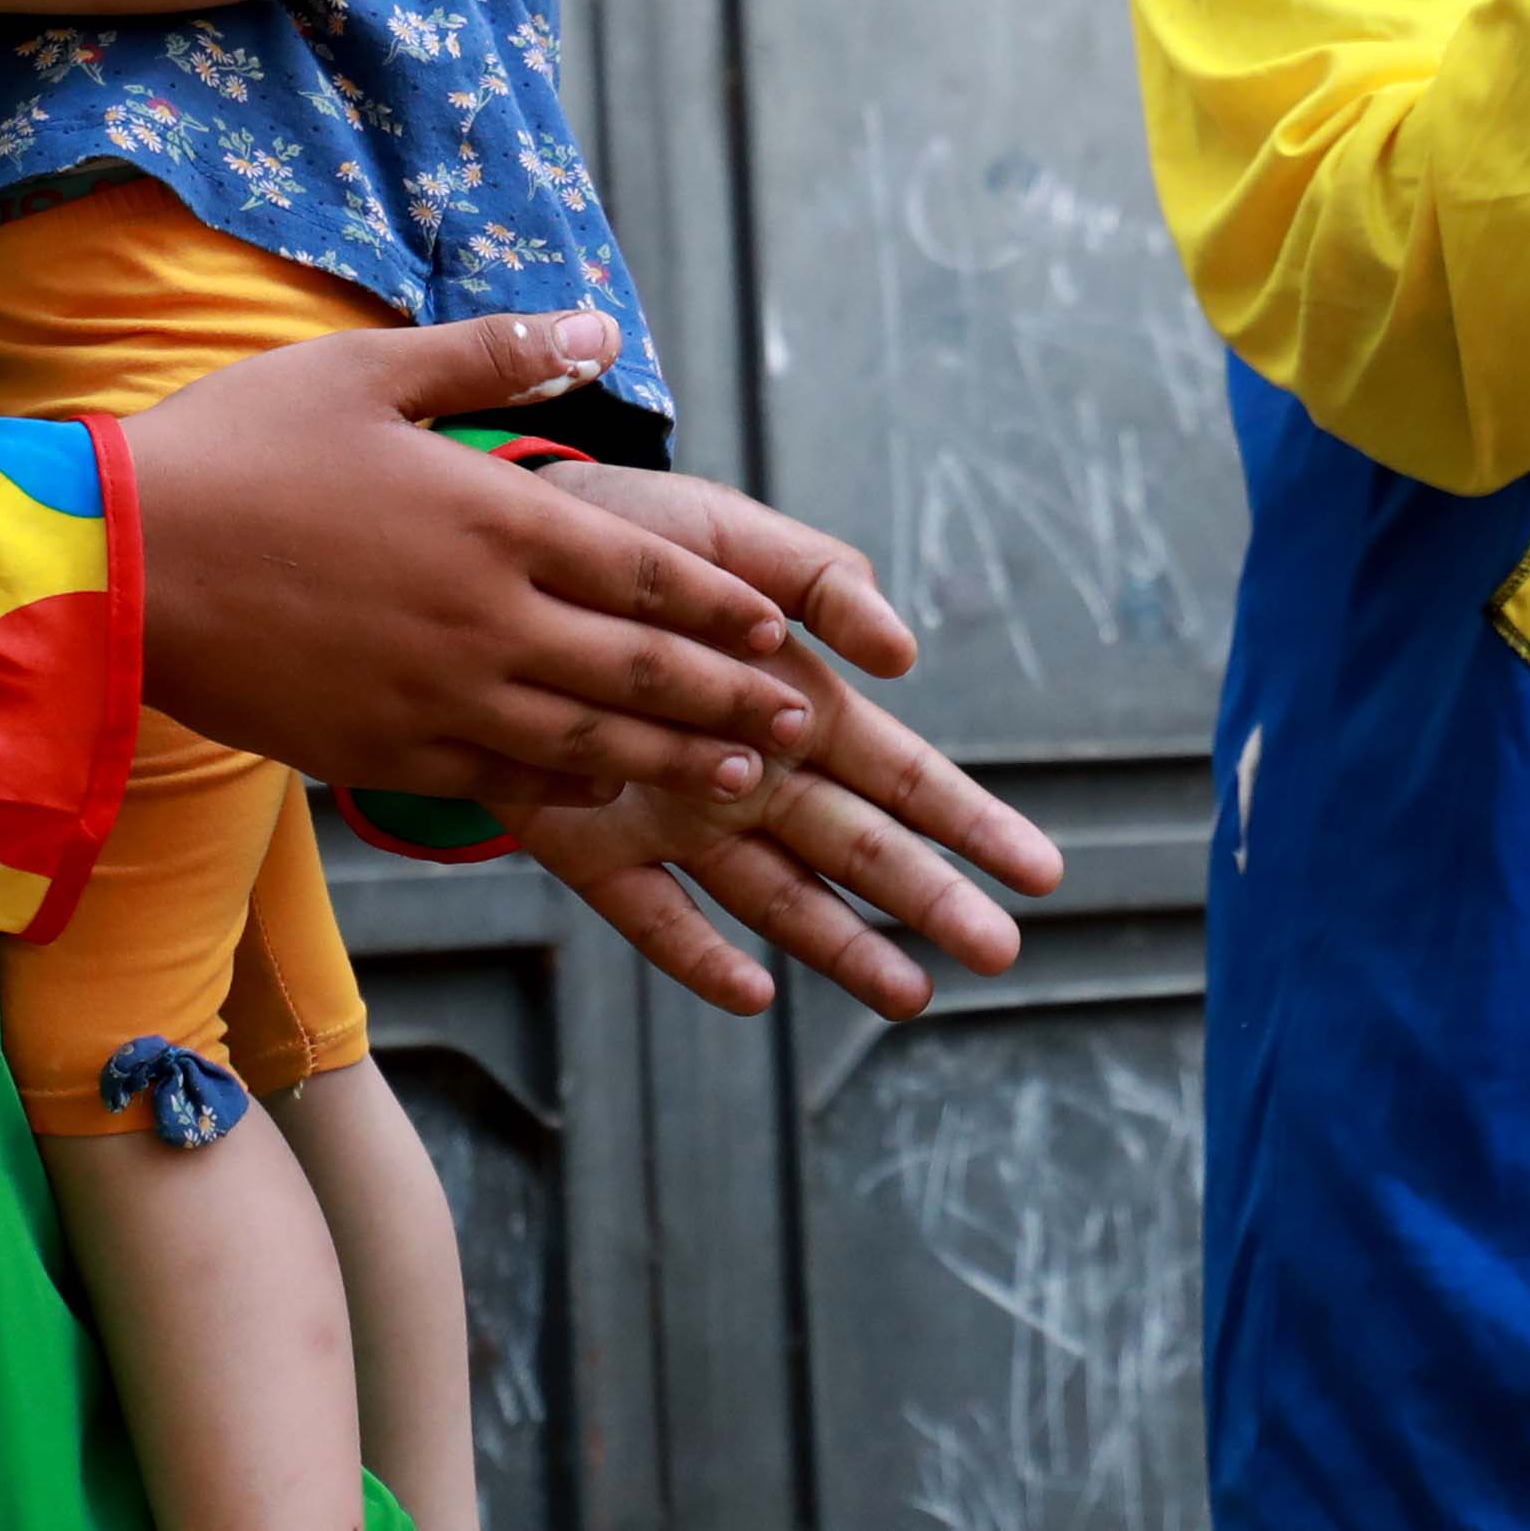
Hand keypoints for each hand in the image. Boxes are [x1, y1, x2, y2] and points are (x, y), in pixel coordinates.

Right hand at [122, 318, 821, 809]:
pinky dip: (568, 794)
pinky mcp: (380, 749)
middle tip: (799, 726)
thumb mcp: (369, 371)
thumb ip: (496, 354)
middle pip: (640, 671)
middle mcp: (483, 615)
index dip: (720, 610)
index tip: (778, 634)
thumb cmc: (235, 448)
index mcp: (491, 514)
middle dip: (729, 699)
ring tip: (742, 779)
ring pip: (586, 740)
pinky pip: (499, 787)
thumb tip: (600, 326)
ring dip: (674, 760)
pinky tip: (606, 797)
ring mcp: (435, 693)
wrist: (113, 563)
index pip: (643, 574)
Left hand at [512, 464, 1063, 1012]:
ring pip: (777, 897)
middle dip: (934, 898)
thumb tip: (905, 653)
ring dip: (845, 945)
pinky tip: (753, 994)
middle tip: (1001, 950)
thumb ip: (820, 578)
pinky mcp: (593, 846)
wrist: (489, 559)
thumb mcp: (730, 534)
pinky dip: (700, 956)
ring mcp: (676, 817)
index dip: (972, 821)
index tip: (1040, 872)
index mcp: (795, 703)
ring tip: (912, 996)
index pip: (903, 774)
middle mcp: (749, 774)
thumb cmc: (625, 540)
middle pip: (859, 847)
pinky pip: (653, 915)